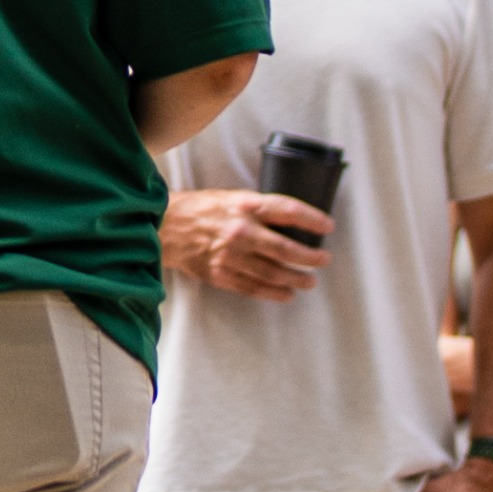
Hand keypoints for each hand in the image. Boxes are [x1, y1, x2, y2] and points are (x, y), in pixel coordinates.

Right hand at [169, 182, 330, 297]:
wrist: (164, 227)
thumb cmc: (200, 209)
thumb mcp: (231, 197)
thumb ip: (258, 209)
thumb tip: (290, 221)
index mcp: (245, 206)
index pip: (288, 211)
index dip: (312, 220)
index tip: (328, 227)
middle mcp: (241, 231)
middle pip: (286, 248)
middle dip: (310, 257)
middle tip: (324, 260)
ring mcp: (231, 255)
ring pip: (273, 272)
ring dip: (296, 278)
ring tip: (309, 281)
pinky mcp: (221, 274)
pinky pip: (253, 287)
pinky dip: (274, 292)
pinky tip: (287, 293)